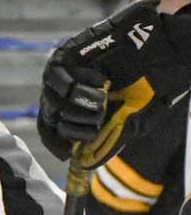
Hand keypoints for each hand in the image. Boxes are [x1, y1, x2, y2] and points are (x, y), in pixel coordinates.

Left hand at [38, 1, 190, 166]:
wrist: (165, 49)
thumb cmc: (149, 84)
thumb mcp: (133, 119)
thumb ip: (109, 140)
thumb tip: (88, 165)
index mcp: (75, 109)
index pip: (50, 131)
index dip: (56, 144)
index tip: (68, 154)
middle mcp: (64, 93)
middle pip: (50, 120)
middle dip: (75, 128)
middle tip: (100, 119)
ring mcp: (64, 74)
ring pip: (53, 102)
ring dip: (80, 108)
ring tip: (104, 101)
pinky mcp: (67, 55)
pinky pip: (61, 79)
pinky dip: (82, 85)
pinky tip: (103, 81)